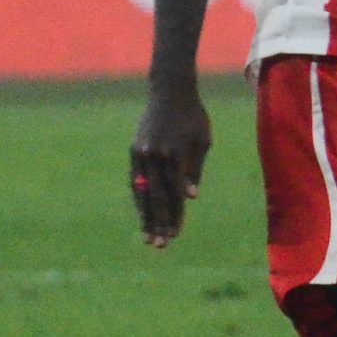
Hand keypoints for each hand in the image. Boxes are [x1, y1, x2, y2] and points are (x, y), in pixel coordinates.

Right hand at [131, 81, 212, 246]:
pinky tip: (142, 212)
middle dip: (158, 223)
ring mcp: (142, 153)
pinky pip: (135, 179)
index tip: (175, 234)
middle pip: (157, 197)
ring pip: (142, 191)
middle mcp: (156, 156)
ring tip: (147, 236)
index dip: (176, 215)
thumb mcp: (202, 142)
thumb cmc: (193, 117)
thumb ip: (195, 171)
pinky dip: (139, 197)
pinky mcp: (134, 150)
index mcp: (176, 155)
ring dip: (145, 215)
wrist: (170, 91)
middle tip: (160, 245)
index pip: (176, 193)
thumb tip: (189, 198)